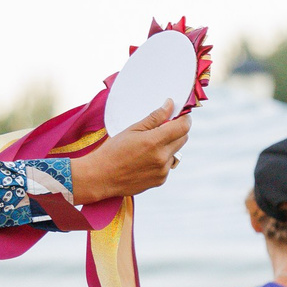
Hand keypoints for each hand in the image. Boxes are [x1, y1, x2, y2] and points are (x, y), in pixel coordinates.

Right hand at [66, 102, 190, 203]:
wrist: (101, 176)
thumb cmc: (113, 151)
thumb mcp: (132, 129)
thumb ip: (154, 118)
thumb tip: (169, 105)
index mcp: (154, 142)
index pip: (183, 127)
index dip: (185, 119)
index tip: (181, 114)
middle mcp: (161, 157)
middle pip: (183, 139)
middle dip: (177, 131)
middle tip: (162, 127)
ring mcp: (162, 171)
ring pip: (176, 152)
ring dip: (168, 146)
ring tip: (148, 147)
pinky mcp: (161, 180)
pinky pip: (168, 165)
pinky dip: (162, 159)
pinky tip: (145, 159)